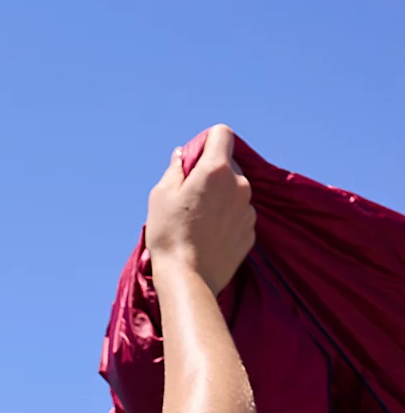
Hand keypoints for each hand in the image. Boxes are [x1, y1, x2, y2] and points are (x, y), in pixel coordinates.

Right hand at [145, 124, 255, 294]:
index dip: (207, 142)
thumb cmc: (169, 235)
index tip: (195, 160)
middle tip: (191, 197)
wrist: (188, 279)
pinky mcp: (251, 231)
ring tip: (200, 221)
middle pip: (228, 164)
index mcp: (216, 170)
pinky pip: (239, 215)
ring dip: (221, 197)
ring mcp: (248, 209)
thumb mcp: (161, 196)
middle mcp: (239, 184)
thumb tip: (182, 155)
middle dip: (212, 173)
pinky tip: (210, 236)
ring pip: (235, 191)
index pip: (221, 133)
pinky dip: (228, 219)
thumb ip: (175, 169)